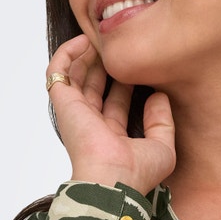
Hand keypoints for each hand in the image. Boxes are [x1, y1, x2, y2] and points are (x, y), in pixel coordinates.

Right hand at [47, 34, 175, 194]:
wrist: (113, 180)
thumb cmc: (136, 173)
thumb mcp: (162, 147)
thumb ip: (162, 121)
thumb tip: (159, 95)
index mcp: (111, 136)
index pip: (116, 103)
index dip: (125, 83)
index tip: (138, 67)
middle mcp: (91, 124)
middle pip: (94, 87)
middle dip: (105, 66)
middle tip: (118, 49)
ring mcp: (76, 113)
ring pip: (75, 76)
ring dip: (86, 56)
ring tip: (100, 39)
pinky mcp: (63, 103)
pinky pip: (57, 71)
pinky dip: (67, 54)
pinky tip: (83, 41)